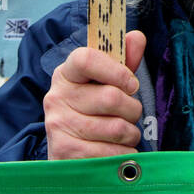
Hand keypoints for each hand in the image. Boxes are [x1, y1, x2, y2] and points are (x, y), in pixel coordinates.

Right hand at [44, 30, 145, 158]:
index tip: (131, 84)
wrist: (67, 154)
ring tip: (124, 135)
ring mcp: (58, 126)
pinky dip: (124, 155)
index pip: (87, 59)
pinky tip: (118, 153)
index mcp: (66, 74)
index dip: (116, 70)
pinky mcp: (66, 154)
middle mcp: (57, 97)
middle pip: (111, 98)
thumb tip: (137, 37)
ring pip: (116, 128)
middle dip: (132, 109)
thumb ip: (123, 61)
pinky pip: (111, 154)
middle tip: (130, 115)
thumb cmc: (91, 113)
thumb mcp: (105, 84)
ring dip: (130, 134)